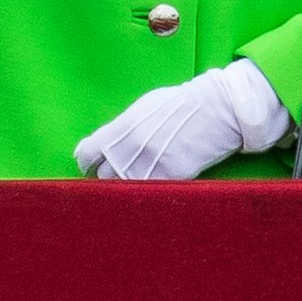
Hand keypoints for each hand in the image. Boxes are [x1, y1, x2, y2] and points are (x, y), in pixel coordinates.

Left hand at [73, 60, 291, 180]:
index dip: (86, 162)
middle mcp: (132, 147)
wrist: (215, 109)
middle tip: (112, 178)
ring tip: (129, 187)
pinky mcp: (171, 177)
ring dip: (124, 189)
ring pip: (124, 188)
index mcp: (122, 127)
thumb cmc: (179, 105)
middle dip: (107, 177)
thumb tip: (106, 142)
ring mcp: (151, 163)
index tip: (88, 167)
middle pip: (105, 174)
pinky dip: (145, 195)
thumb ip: (123, 127)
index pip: (89, 151)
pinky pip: (148, 193)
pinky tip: (147, 193)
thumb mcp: (143, 108)